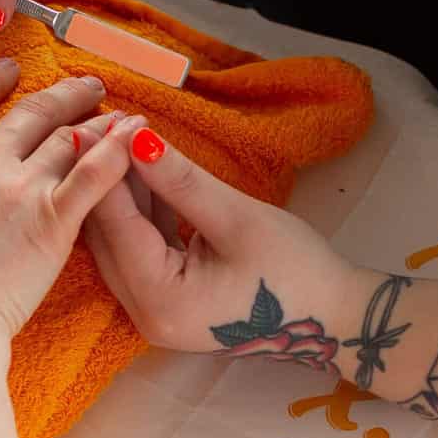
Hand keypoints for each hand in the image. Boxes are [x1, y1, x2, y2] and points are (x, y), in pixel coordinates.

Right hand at [0, 61, 145, 359]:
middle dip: (59, 93)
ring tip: (118, 113)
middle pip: (28, 113)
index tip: (8, 71)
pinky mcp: (55, 222)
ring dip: (95, 119)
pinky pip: (95, 175)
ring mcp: (21, 190)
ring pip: (67, 138)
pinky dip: (118, 150)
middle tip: (83, 86)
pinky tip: (137, 135)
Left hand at [82, 127, 368, 353]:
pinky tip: (144, 171)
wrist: (330, 315)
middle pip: (108, 237)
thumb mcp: (236, 217)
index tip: (108, 122)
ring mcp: (153, 312)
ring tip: (127, 138)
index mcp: (161, 301)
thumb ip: (181, 181)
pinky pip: (140, 251)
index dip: (109, 171)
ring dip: (123, 193)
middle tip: (112, 124)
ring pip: (120, 243)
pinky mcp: (165, 302)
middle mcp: (145, 314)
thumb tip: (136, 139)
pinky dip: (141, 213)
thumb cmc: (294, 269)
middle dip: (109, 180)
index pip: (117, 226)